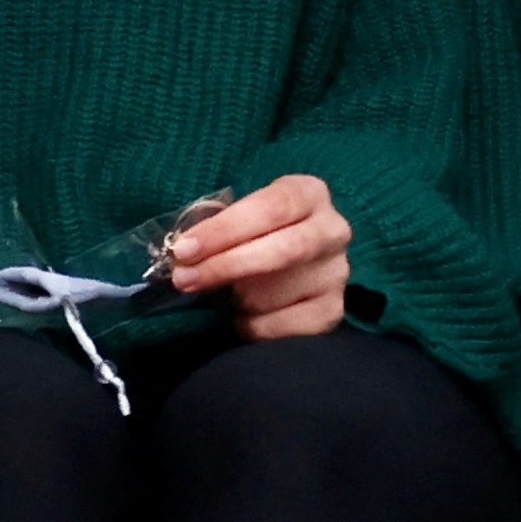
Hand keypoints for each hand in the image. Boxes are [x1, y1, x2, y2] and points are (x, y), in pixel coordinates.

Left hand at [167, 173, 353, 340]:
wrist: (295, 263)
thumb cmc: (256, 233)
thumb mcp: (242, 216)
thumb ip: (218, 228)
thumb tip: (183, 257)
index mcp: (310, 194)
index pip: (271, 208)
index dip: (224, 230)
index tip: (184, 250)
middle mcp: (333, 230)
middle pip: (282, 250)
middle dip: (225, 266)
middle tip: (184, 279)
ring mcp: (337, 273)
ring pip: (278, 293)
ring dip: (238, 299)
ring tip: (222, 297)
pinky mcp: (334, 311)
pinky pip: (286, 327)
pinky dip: (254, 327)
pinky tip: (243, 318)